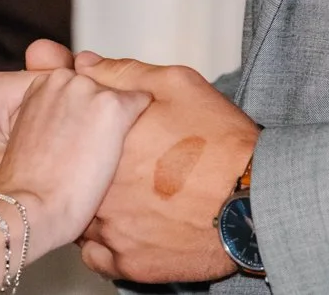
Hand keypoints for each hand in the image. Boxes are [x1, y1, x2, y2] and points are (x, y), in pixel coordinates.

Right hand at [0, 68, 152, 250]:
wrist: (33, 205)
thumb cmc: (31, 184)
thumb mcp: (33, 136)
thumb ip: (54, 118)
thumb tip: (78, 123)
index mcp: (44, 83)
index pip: (81, 88)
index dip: (86, 116)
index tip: (85, 138)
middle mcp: (67, 79)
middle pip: (101, 89)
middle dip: (103, 115)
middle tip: (96, 152)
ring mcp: (90, 90)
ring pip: (121, 98)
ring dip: (122, 121)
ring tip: (111, 157)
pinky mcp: (113, 106)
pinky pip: (141, 104)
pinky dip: (144, 123)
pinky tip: (134, 151)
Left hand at [65, 57, 258, 283]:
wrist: (255, 202)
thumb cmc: (220, 141)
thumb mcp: (175, 85)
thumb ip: (122, 73)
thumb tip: (84, 65)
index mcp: (104, 143)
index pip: (73, 130)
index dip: (91, 131)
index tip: (114, 135)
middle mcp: (97, 188)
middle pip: (76, 176)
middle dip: (92, 169)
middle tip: (129, 167)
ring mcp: (109, 230)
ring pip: (83, 216)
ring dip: (97, 206)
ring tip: (133, 196)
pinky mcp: (127, 263)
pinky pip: (97, 255)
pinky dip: (108, 242)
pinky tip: (131, 227)